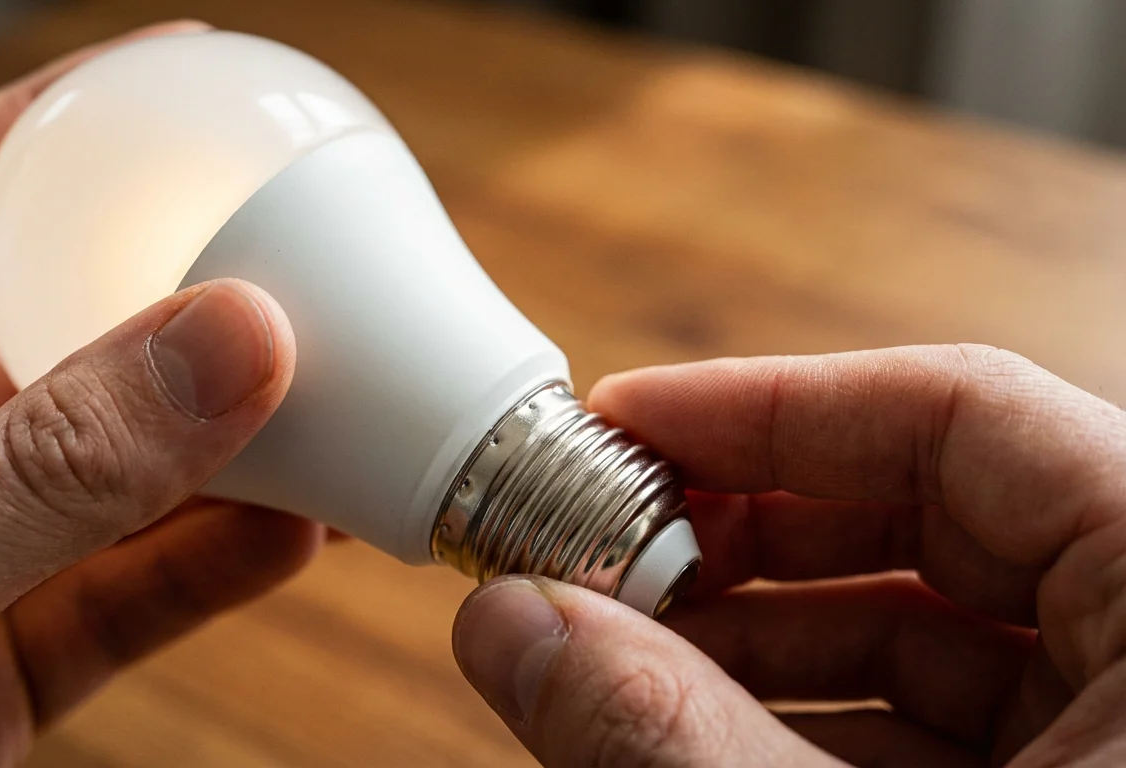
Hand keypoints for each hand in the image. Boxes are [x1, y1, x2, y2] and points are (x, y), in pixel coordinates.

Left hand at [0, 21, 321, 766]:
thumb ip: (48, 467)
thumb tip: (228, 340)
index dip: (33, 135)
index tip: (157, 85)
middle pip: (42, 348)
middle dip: (166, 317)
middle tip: (284, 278)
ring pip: (104, 482)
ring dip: (221, 453)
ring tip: (327, 413)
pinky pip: (122, 597)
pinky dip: (212, 564)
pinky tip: (293, 529)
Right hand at [452, 345, 1125, 766]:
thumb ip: (683, 737)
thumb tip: (512, 628)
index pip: (967, 411)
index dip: (771, 404)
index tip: (626, 419)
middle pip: (934, 514)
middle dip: (745, 532)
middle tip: (606, 547)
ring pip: (928, 629)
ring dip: (756, 637)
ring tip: (621, 653)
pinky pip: (946, 723)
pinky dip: (807, 719)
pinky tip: (693, 729)